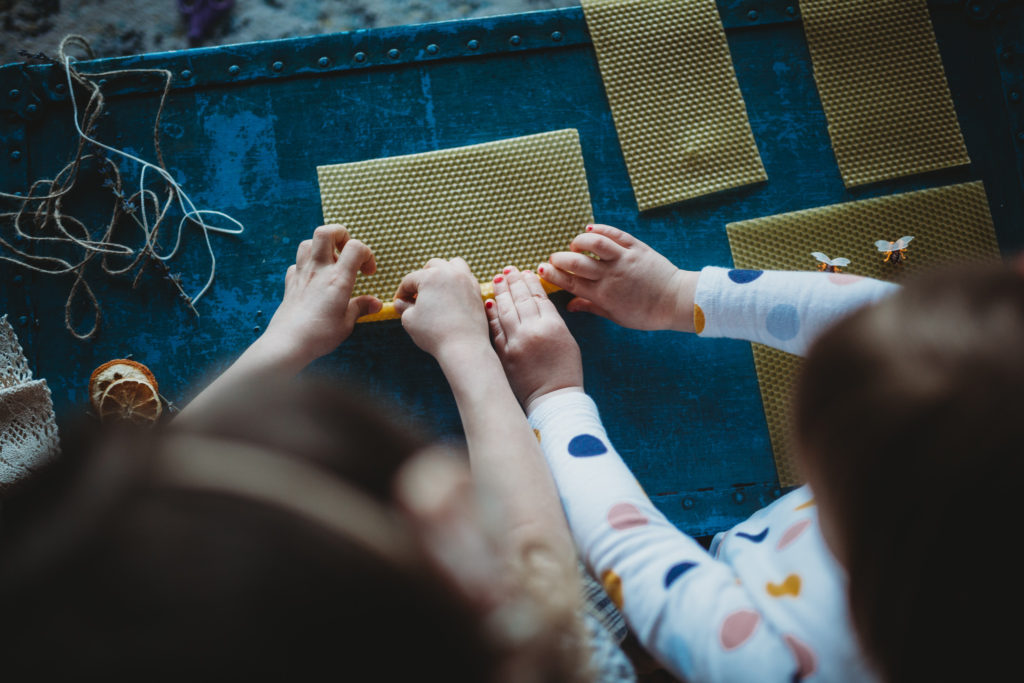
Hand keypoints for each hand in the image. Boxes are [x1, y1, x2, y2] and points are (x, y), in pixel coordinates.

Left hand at [261, 224, 380, 366]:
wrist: (287, 344)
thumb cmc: (319, 335)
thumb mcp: (347, 324)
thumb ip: (361, 308)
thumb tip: (377, 304)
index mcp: (337, 279)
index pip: (356, 247)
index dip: (367, 254)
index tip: (368, 272)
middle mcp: (318, 271)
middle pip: (325, 232)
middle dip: (340, 235)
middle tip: (347, 252)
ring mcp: (301, 275)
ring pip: (307, 243)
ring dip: (322, 247)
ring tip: (332, 263)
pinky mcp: (290, 283)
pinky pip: (297, 264)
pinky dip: (307, 265)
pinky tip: (314, 279)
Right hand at [394, 257, 489, 360]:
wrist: (464, 347)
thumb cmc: (434, 333)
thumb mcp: (410, 320)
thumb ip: (404, 307)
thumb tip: (401, 302)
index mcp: (430, 276)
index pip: (410, 280)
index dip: (401, 292)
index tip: (400, 303)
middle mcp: (450, 273)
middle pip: (432, 266)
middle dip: (422, 277)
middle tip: (417, 294)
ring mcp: (467, 280)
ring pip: (454, 264)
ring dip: (443, 271)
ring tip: (437, 287)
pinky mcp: (477, 291)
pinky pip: (467, 277)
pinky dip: (458, 281)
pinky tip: (452, 295)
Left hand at [487, 266, 582, 411]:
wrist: (552, 398)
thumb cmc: (565, 371)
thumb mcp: (568, 340)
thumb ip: (552, 319)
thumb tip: (536, 302)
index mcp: (553, 326)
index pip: (538, 296)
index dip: (530, 281)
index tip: (524, 272)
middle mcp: (533, 330)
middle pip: (520, 299)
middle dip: (513, 281)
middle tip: (507, 270)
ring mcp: (516, 342)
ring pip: (505, 310)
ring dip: (500, 293)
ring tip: (497, 279)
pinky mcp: (504, 354)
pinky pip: (496, 329)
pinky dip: (492, 314)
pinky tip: (489, 303)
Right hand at [537, 224, 698, 331]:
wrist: (675, 301)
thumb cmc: (646, 313)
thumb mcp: (616, 316)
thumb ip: (592, 308)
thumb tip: (570, 305)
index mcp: (604, 295)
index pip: (571, 282)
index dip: (552, 275)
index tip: (541, 270)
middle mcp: (611, 275)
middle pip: (577, 262)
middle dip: (559, 258)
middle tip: (554, 259)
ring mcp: (624, 259)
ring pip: (595, 244)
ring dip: (580, 241)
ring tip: (575, 245)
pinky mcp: (637, 248)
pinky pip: (616, 234)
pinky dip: (601, 229)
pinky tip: (591, 229)